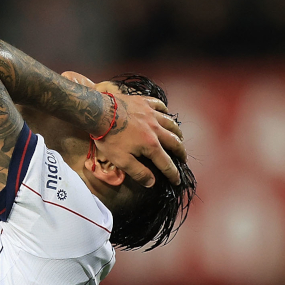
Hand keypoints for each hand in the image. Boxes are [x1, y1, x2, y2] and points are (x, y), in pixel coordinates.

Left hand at [62, 72, 185, 186]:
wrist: (100, 112)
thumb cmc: (109, 138)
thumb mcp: (122, 161)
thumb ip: (138, 172)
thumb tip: (152, 182)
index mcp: (151, 145)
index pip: (166, 163)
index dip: (173, 174)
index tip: (177, 181)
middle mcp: (156, 129)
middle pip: (174, 142)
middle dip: (181, 152)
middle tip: (183, 159)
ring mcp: (152, 114)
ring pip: (171, 123)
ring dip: (177, 132)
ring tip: (180, 138)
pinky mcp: (145, 102)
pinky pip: (160, 105)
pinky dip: (165, 111)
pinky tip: (165, 113)